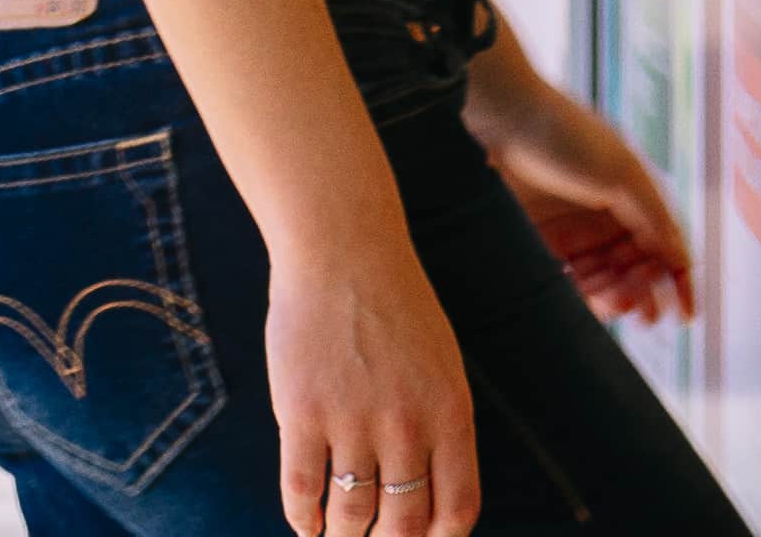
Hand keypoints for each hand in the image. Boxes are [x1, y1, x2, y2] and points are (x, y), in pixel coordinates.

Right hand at [263, 214, 477, 536]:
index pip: (457, 509)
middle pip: (402, 525)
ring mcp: (355, 420)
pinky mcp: (304, 413)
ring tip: (336, 534)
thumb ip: (440, 429)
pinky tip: (305, 521)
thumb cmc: (396, 311)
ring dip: (341, 535)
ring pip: (350, 516)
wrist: (345, 252)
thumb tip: (430, 501)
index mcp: (451, 412)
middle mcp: (408, 423)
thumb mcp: (441, 366)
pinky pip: (302, 491)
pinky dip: (303, 518)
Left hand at [470, 72, 702, 326]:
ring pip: (603, 281)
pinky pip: (567, 282)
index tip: (685, 315)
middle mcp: (605, 217)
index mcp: (634, 197)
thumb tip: (681, 257)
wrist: (502, 120)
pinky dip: (581, 298)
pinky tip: (589, 303)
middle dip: (643, 292)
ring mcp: (572, 233)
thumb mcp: (620, 172)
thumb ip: (652, 217)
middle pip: (634, 269)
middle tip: (643, 309)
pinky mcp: (539, 245)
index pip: (665, 246)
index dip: (678, 280)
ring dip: (614, 297)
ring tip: (615, 303)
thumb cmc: (565, 135)